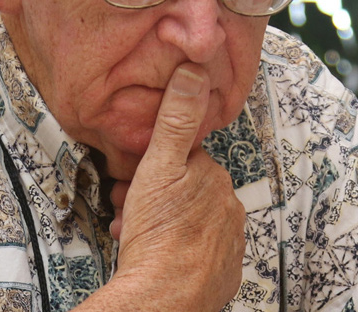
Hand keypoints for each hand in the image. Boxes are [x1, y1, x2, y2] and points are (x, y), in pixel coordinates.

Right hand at [105, 64, 244, 310]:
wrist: (163, 300)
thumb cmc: (157, 236)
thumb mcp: (159, 166)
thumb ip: (176, 118)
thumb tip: (195, 70)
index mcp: (216, 178)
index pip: (184, 160)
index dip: (154, 167)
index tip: (132, 181)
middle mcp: (229, 209)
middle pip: (186, 191)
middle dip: (155, 197)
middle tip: (127, 210)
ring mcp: (229, 244)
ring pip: (190, 223)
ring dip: (161, 225)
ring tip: (133, 237)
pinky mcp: (223, 274)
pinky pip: (198, 254)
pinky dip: (177, 252)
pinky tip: (156, 256)